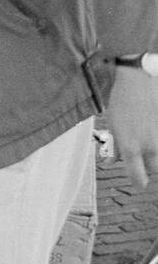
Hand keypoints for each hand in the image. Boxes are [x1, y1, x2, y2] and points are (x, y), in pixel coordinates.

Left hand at [108, 67, 157, 187]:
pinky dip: (156, 140)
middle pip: (154, 170)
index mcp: (131, 148)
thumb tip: (110, 163)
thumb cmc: (122, 102)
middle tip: (142, 160)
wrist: (140, 80)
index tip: (138, 183)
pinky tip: (149, 129)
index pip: (137, 178)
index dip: (138, 182)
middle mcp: (149, 146)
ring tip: (144, 137)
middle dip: (149, 168)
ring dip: (154, 153)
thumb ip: (115, 146)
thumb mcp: (113, 125)